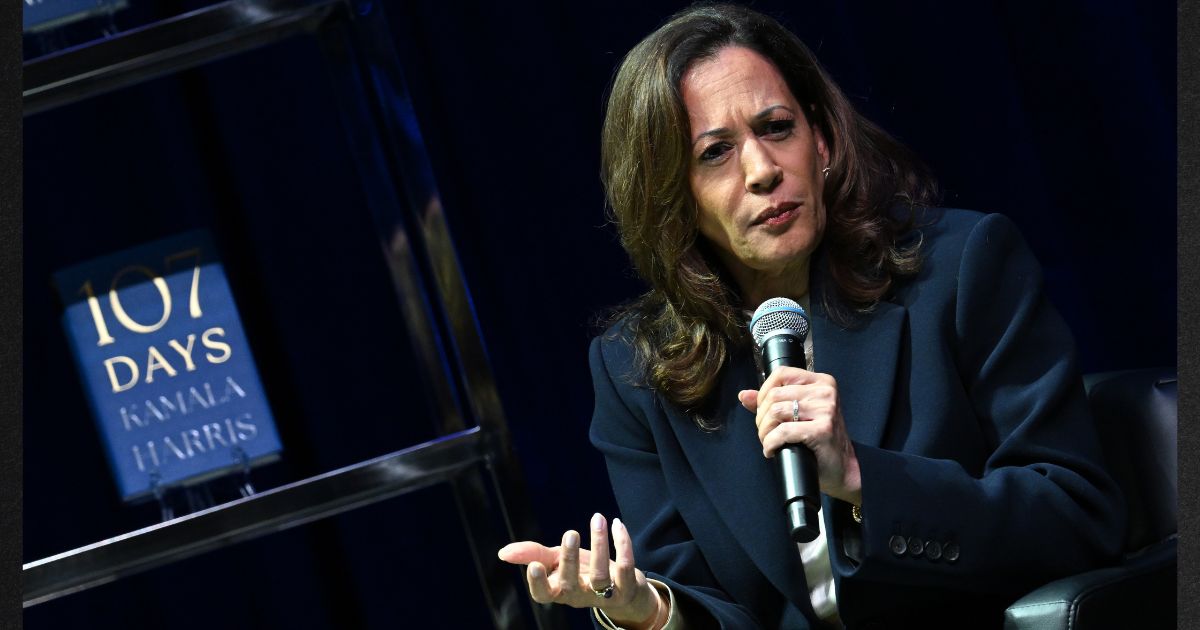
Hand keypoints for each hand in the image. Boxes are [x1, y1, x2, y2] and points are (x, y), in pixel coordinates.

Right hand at [497, 513, 663, 627]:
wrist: (622, 589)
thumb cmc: (582, 572)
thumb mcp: (556, 562)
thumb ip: (531, 555)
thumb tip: (503, 553)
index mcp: (559, 591)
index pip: (544, 595)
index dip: (538, 584)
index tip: (535, 566)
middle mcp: (580, 595)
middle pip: (571, 584)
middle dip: (569, 559)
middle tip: (569, 533)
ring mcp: (605, 594)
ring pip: (600, 575)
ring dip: (599, 545)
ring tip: (597, 519)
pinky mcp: (626, 586)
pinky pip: (625, 566)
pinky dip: (622, 544)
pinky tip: (616, 524)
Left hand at [738, 366, 861, 504]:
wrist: (842, 467)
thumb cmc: (819, 440)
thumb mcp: (797, 414)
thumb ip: (771, 402)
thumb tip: (744, 395)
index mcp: (821, 382)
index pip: (781, 374)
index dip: (763, 392)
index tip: (762, 411)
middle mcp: (826, 392)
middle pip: (774, 395)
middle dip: (761, 417)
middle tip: (765, 432)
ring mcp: (826, 410)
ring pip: (776, 412)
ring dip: (764, 431)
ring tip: (768, 442)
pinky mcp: (823, 429)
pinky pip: (783, 432)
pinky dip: (771, 443)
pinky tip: (771, 450)